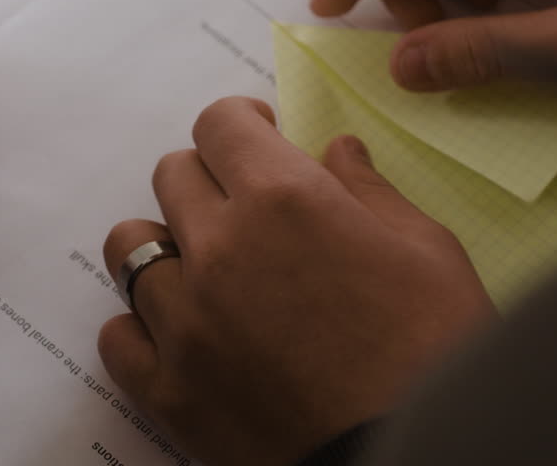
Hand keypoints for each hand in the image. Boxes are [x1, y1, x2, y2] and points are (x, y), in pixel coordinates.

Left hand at [98, 98, 493, 465]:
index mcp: (283, 199)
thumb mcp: (428, 253)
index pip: (219, 124)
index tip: (256, 138)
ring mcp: (185, 321)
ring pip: (130, 248)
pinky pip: (117, 334)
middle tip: (243, 207)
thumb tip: (337, 150)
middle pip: (172, 176)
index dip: (239, 125)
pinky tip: (182, 332)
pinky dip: (142, 326)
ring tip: (204, 269)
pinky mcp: (168, 389)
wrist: (416, 459)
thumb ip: (370, 191)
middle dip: (209, 180)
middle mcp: (218, 249)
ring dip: (166, 247)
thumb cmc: (438, 354)